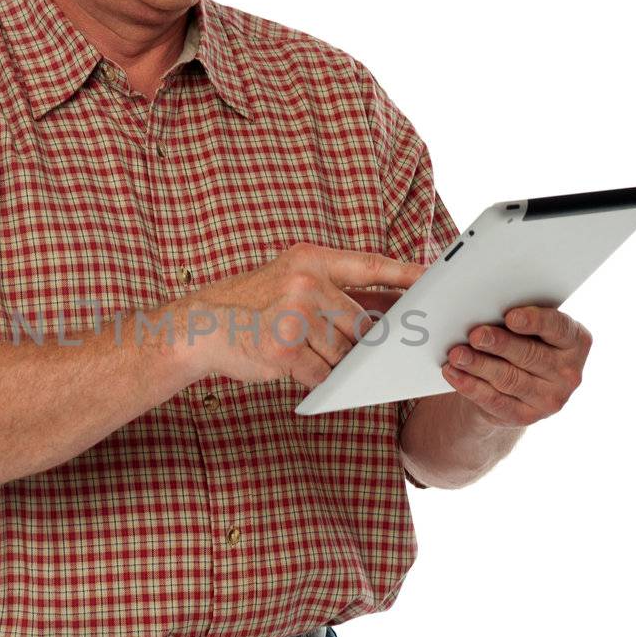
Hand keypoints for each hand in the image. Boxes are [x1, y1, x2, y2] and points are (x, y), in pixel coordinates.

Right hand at [184, 245, 426, 389]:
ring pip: (342, 353)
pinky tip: (292, 366)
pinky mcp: (283, 348)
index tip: (435, 278)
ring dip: (331, 362)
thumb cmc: (252, 306)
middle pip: (360, 323)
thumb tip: (387, 312)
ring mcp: (294, 315)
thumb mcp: (291, 281)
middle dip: (357, 342)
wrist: (200, 326)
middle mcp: (305, 283)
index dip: (406, 273)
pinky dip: (313, 378)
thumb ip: (336, 293)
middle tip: (342, 346)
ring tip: (301, 350)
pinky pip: (320, 374)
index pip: (370, 265)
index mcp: (310, 259)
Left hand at [440, 305, 592, 426]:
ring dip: (479, 365)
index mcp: (575, 342)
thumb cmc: (522, 344)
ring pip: (509, 379)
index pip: (558, 328)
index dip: (535, 321)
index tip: (511, 316)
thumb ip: (518, 319)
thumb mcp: (529, 330)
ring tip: (456, 354)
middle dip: (500, 344)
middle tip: (476, 335)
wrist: (516, 388)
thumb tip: (487, 311)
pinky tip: (454, 373)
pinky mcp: (526, 417)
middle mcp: (568, 373)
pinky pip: (495, 400)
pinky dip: (471, 386)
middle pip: (530, 355)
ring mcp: (550, 399)